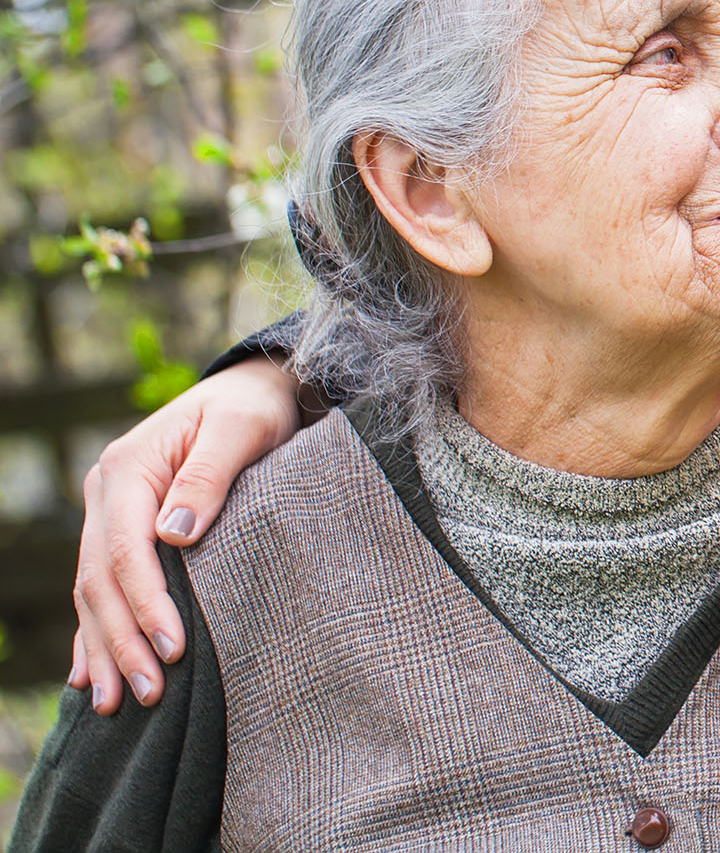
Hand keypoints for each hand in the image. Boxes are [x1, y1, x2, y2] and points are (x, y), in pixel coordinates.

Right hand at [72, 357, 302, 713]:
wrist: (254, 388)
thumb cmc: (254, 408)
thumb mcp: (242, 429)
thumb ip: (209, 476)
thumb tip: (174, 535)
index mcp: (128, 469)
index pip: (126, 551)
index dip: (146, 604)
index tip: (174, 649)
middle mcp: (106, 493)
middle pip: (101, 580)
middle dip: (122, 641)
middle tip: (149, 693)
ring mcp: (107, 514)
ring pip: (93, 592)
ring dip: (104, 648)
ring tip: (116, 704)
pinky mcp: (121, 530)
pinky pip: (100, 589)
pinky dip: (95, 632)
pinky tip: (90, 674)